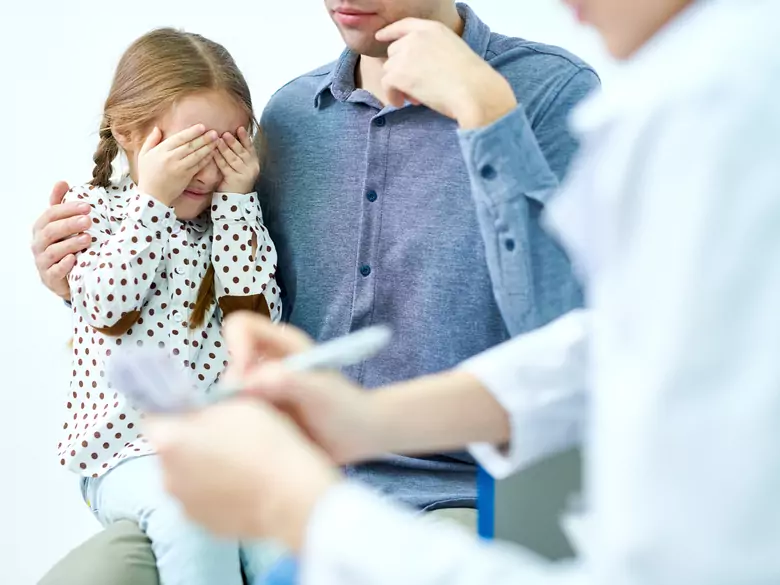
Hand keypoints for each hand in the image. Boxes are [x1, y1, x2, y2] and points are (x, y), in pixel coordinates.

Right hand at [31, 181, 91, 299]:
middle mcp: (39, 244)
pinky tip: (75, 259)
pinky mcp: (49, 278)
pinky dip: (64, 265)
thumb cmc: (64, 246)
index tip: (87, 206)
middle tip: (88, 220)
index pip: (51, 214)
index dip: (67, 209)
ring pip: (53, 251)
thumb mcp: (63, 225)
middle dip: (70, 224)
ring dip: (71, 244)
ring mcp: (43, 262)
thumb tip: (62, 182)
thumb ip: (60, 205)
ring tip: (88, 238)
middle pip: (51, 231)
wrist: (65, 277)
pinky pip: (55, 271)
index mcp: (42, 228)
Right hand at [137, 124, 218, 205]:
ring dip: (208, 147)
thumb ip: (151, 140)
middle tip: (214, 132)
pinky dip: (206, 159)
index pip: (179, 138)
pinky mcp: (186, 177)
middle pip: (190, 145)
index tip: (202, 126)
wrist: (152, 195)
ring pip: (196, 155)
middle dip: (203, 138)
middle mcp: (171, 158)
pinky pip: (198, 166)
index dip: (192, 132)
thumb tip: (158, 128)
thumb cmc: (147, 174)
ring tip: (217, 140)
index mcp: (161, 150)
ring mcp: (180, 168)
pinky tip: (213, 153)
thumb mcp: (144, 155)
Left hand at [147, 399, 340, 550]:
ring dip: (203, 469)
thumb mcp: (238, 404)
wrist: (291, 495)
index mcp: (169, 442)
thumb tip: (199, 414)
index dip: (175, 411)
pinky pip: (204, 500)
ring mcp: (184, 506)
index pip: (154, 418)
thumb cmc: (265, 442)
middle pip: (171, 451)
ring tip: (239, 465)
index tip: (196, 410)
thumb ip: (208, 407)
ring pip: (187, 478)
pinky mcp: (204, 526)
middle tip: (224, 436)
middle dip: (190, 442)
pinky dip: (217, 493)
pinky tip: (244, 486)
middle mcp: (166, 477)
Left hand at [214, 127, 260, 193]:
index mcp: (254, 162)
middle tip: (225, 133)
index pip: (250, 147)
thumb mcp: (241, 165)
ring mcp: (244, 174)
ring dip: (225, 148)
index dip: (245, 138)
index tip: (240, 128)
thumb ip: (238, 153)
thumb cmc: (236, 179)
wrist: (236, 198)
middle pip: (242, 152)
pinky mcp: (235, 180)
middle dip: (233, 142)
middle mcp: (252, 168)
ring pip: (233, 159)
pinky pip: (225, 167)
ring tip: (218, 140)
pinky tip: (213, 152)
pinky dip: (218, 158)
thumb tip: (230, 135)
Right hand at [223, 313, 382, 463]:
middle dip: (232, 393)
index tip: (243, 382)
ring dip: (235, 416)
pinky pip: (233, 420)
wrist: (360, 437)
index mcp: (282, 343)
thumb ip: (290, 382)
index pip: (241, 327)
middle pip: (229, 368)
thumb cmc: (348, 408)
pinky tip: (260, 445)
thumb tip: (250, 381)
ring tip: (262, 435)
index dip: (235, 348)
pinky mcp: (258, 415)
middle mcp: (266, 363)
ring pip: (227, 398)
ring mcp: (260, 390)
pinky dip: (239, 431)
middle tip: (252, 420)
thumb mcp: (322, 393)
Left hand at [376, 19, 517, 128]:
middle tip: (415, 86)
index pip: (405, 25)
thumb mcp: (454, 51)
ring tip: (415, 98)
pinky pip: (386, 84)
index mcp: (433, 29)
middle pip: (394, 52)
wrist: (473, 92)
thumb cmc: (471, 79)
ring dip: (398, 85)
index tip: (380, 37)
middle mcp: (416, 38)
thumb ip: (433, 51)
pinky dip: (392, 96)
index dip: (390, 31)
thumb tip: (418, 68)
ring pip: (389, 70)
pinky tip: (402, 103)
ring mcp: (405, 55)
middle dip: (401, 69)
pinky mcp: (398, 74)